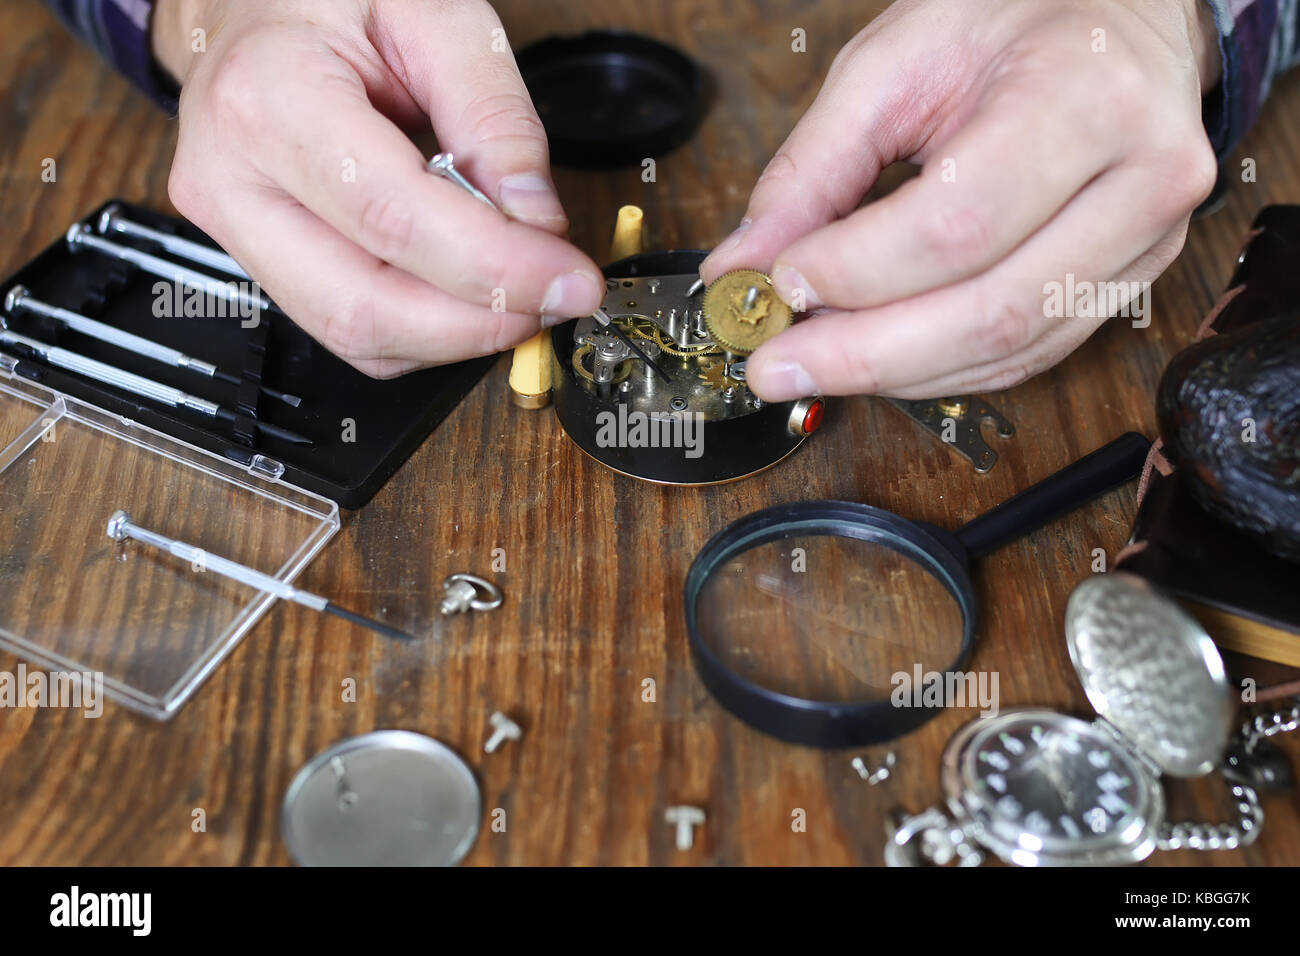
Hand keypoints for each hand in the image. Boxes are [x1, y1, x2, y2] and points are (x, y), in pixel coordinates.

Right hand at [152, 0, 602, 376]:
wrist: (248, 6)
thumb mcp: (434, 13)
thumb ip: (495, 115)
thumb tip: (537, 223)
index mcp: (269, 99)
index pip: (392, 219)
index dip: (493, 268)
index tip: (566, 278)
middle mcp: (233, 182)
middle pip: (361, 308)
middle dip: (475, 324)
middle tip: (552, 298)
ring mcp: (236, 232)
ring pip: (354, 336)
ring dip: (455, 335)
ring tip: (518, 292)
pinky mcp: (259, 263)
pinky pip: (349, 329)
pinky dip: (424, 330)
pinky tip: (467, 293)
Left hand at [700, 0, 1220, 400]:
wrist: (1121, 18)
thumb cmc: (1012, 21)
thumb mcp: (895, 62)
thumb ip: (813, 167)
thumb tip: (743, 263)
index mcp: (1086, 99)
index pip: (959, 222)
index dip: (857, 271)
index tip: (777, 284)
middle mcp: (1140, 182)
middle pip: (992, 309)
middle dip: (865, 352)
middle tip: (775, 364)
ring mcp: (1147, 245)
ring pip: (1010, 350)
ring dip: (894, 373)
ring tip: (811, 364)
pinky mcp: (1126, 288)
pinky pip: (1025, 357)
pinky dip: (937, 370)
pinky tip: (875, 362)